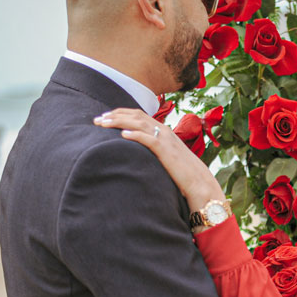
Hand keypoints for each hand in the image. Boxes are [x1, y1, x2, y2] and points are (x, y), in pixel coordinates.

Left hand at [94, 108, 225, 211]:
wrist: (199, 182)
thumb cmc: (182, 172)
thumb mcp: (166, 156)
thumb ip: (154, 149)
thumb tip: (139, 151)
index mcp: (163, 130)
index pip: (138, 115)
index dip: (120, 114)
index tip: (105, 117)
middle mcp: (163, 130)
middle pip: (135, 115)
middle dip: (114, 115)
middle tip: (98, 119)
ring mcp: (165, 139)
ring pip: (138, 123)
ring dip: (118, 122)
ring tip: (103, 124)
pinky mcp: (165, 150)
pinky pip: (147, 138)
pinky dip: (134, 134)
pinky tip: (122, 135)